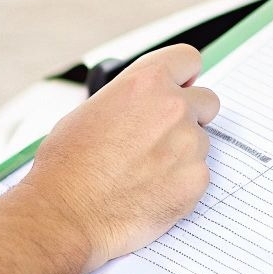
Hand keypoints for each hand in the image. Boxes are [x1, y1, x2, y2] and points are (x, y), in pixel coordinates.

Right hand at [14, 44, 218, 272]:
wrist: (65, 213)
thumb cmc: (68, 166)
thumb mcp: (92, 110)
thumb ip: (132, 100)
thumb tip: (146, 103)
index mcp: (146, 83)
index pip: (188, 60)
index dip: (185, 76)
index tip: (182, 88)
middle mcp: (173, 107)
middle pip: (207, 101)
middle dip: (191, 116)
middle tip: (164, 138)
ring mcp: (189, 144)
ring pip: (201, 143)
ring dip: (183, 154)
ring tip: (145, 173)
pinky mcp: (196, 180)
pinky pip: (198, 175)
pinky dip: (181, 184)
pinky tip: (151, 193)